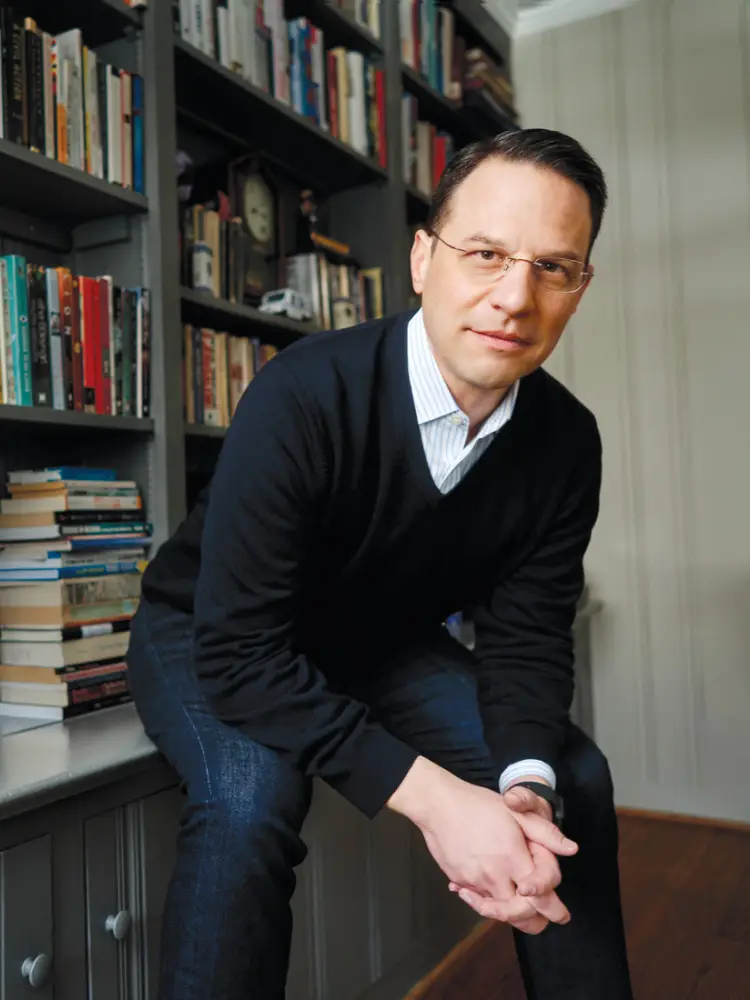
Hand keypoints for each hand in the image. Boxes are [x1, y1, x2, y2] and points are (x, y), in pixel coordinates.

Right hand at [387, 757, 576, 933]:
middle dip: (534, 921)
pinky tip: (488, 890)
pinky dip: (486, 900)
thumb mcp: (516, 811)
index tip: (562, 916)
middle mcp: (494, 876)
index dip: (554, 910)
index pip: (540, 898)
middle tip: (543, 918)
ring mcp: (474, 881)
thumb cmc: (478, 804)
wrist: (438, 804)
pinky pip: (478, 899)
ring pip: (498, 910)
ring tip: (518, 905)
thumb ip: (546, 833)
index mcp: (513, 859)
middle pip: (519, 914)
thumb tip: (572, 849)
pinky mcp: (459, 881)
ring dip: (510, 911)